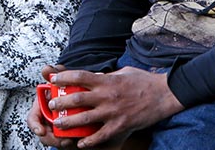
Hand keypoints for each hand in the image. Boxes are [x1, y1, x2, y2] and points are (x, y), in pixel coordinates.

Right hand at [28, 65, 79, 147]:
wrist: (87, 99)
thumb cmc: (70, 89)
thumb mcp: (64, 80)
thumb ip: (56, 73)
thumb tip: (46, 69)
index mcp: (43, 108)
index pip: (33, 119)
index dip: (35, 126)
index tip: (41, 131)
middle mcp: (48, 120)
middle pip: (44, 134)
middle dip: (51, 139)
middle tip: (62, 138)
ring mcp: (57, 129)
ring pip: (55, 141)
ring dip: (61, 143)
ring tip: (70, 140)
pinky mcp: (67, 136)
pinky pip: (66, 143)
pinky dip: (71, 144)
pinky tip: (78, 142)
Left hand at [44, 66, 183, 147]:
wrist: (163, 94)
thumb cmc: (143, 81)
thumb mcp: (122, 72)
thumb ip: (107, 76)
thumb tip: (95, 77)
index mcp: (106, 80)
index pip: (79, 76)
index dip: (63, 77)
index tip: (53, 78)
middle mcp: (107, 96)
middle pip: (77, 98)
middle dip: (60, 101)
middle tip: (51, 104)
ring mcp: (113, 112)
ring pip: (85, 118)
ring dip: (69, 121)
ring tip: (58, 124)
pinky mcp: (121, 125)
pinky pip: (101, 136)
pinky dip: (89, 141)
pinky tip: (81, 144)